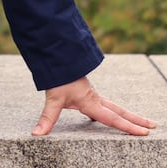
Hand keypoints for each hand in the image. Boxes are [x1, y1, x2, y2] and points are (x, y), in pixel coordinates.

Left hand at [32, 76, 156, 135]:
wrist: (54, 57)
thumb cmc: (56, 77)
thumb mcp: (52, 99)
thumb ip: (47, 118)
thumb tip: (37, 134)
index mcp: (91, 103)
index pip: (113, 118)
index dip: (128, 127)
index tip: (144, 133)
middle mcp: (95, 99)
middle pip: (119, 111)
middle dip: (136, 120)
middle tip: (153, 126)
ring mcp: (91, 94)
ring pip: (113, 106)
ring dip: (127, 114)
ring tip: (140, 122)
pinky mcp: (86, 91)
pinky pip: (103, 103)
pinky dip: (110, 110)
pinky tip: (106, 114)